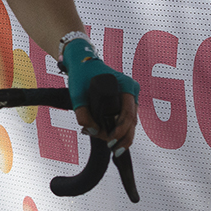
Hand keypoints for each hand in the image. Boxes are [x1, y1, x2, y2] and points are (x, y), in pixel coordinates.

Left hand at [60, 38, 139, 153]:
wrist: (82, 62)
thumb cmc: (81, 75)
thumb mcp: (77, 94)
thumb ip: (83, 115)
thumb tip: (94, 132)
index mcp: (127, 86)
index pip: (128, 115)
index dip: (120, 131)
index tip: (108, 140)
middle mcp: (132, 91)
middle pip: (132, 122)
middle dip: (121, 137)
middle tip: (110, 148)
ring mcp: (130, 97)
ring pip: (131, 123)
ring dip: (120, 136)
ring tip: (104, 141)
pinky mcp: (126, 102)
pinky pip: (126, 120)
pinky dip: (119, 130)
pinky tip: (106, 136)